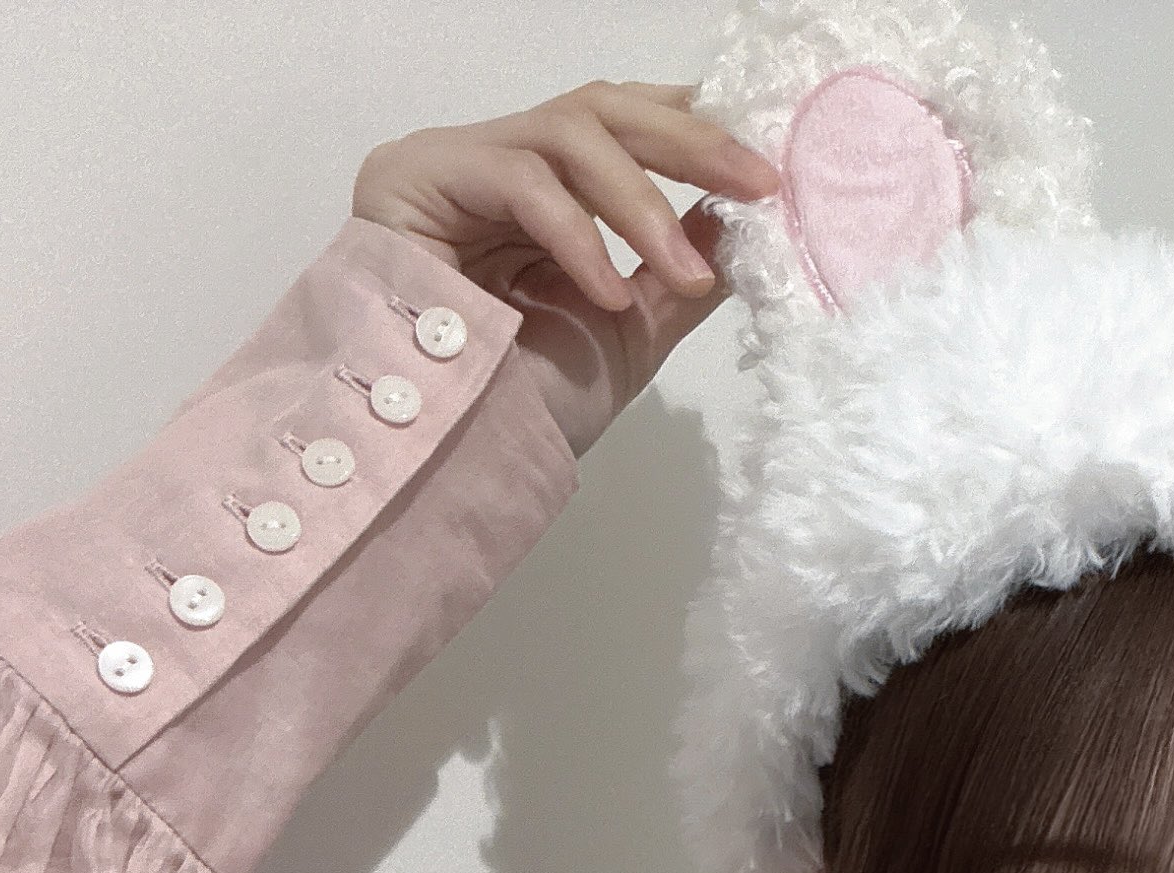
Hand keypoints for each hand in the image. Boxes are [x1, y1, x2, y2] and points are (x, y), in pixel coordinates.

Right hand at [353, 82, 783, 455]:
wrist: (462, 459)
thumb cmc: (531, 405)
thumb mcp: (631, 330)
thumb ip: (679, 271)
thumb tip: (734, 216)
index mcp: (547, 191)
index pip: (621, 121)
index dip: (691, 125)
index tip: (760, 161)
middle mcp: (500, 163)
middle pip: (602, 111)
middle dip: (690, 145)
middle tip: (759, 184)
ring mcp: (455, 163)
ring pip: (567, 132)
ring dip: (641, 202)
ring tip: (686, 273)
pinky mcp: (413, 176)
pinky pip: (518, 180)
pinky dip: (577, 235)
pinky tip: (607, 293)